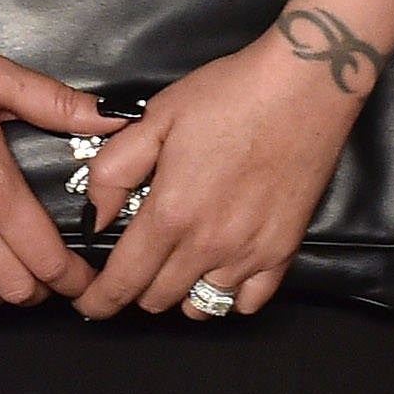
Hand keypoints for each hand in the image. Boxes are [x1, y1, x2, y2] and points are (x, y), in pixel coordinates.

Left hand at [72, 29, 364, 321]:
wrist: (304, 86)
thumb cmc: (229, 95)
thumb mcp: (153, 119)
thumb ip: (114, 171)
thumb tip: (96, 217)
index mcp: (170, 213)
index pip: (123, 282)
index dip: (98, 301)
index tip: (89, 303)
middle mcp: (208, 245)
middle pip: (157, 299)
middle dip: (135, 289)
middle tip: (134, 265)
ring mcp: (249, 253)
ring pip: (201, 307)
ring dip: (180, 293)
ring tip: (176, 264)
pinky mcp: (283, 250)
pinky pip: (248, 302)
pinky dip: (228, 296)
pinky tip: (220, 269)